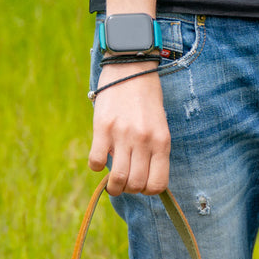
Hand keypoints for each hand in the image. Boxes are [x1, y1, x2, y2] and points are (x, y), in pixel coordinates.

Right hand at [89, 59, 170, 196]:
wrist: (130, 66)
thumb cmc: (146, 98)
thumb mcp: (159, 125)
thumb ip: (153, 150)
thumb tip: (141, 178)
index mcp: (162, 142)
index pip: (158, 184)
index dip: (148, 191)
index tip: (141, 185)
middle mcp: (144, 141)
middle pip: (136, 185)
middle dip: (128, 190)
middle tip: (123, 183)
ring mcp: (123, 135)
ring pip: (118, 178)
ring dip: (113, 186)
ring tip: (111, 183)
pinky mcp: (102, 128)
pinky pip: (97, 161)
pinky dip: (96, 166)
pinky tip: (100, 158)